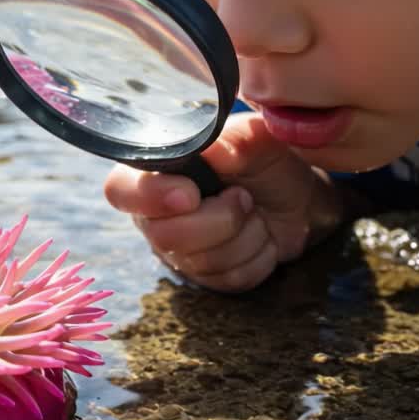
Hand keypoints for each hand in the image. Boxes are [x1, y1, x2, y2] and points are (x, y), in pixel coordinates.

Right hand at [103, 113, 343, 291]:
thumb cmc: (267, 162)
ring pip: (201, 261)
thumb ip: (234, 141)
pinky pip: (226, 279)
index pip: (120, 190)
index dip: (150, 196)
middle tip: (244, 197)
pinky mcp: (206, 276)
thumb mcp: (258, 140)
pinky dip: (257, 258)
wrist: (298, 198)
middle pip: (164, 236)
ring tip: (255, 213)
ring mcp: (179, 250)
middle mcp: (155, 215)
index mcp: (154, 173)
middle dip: (219, 219)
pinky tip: (261, 237)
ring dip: (245, 235)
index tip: (192, 194)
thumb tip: (212, 150)